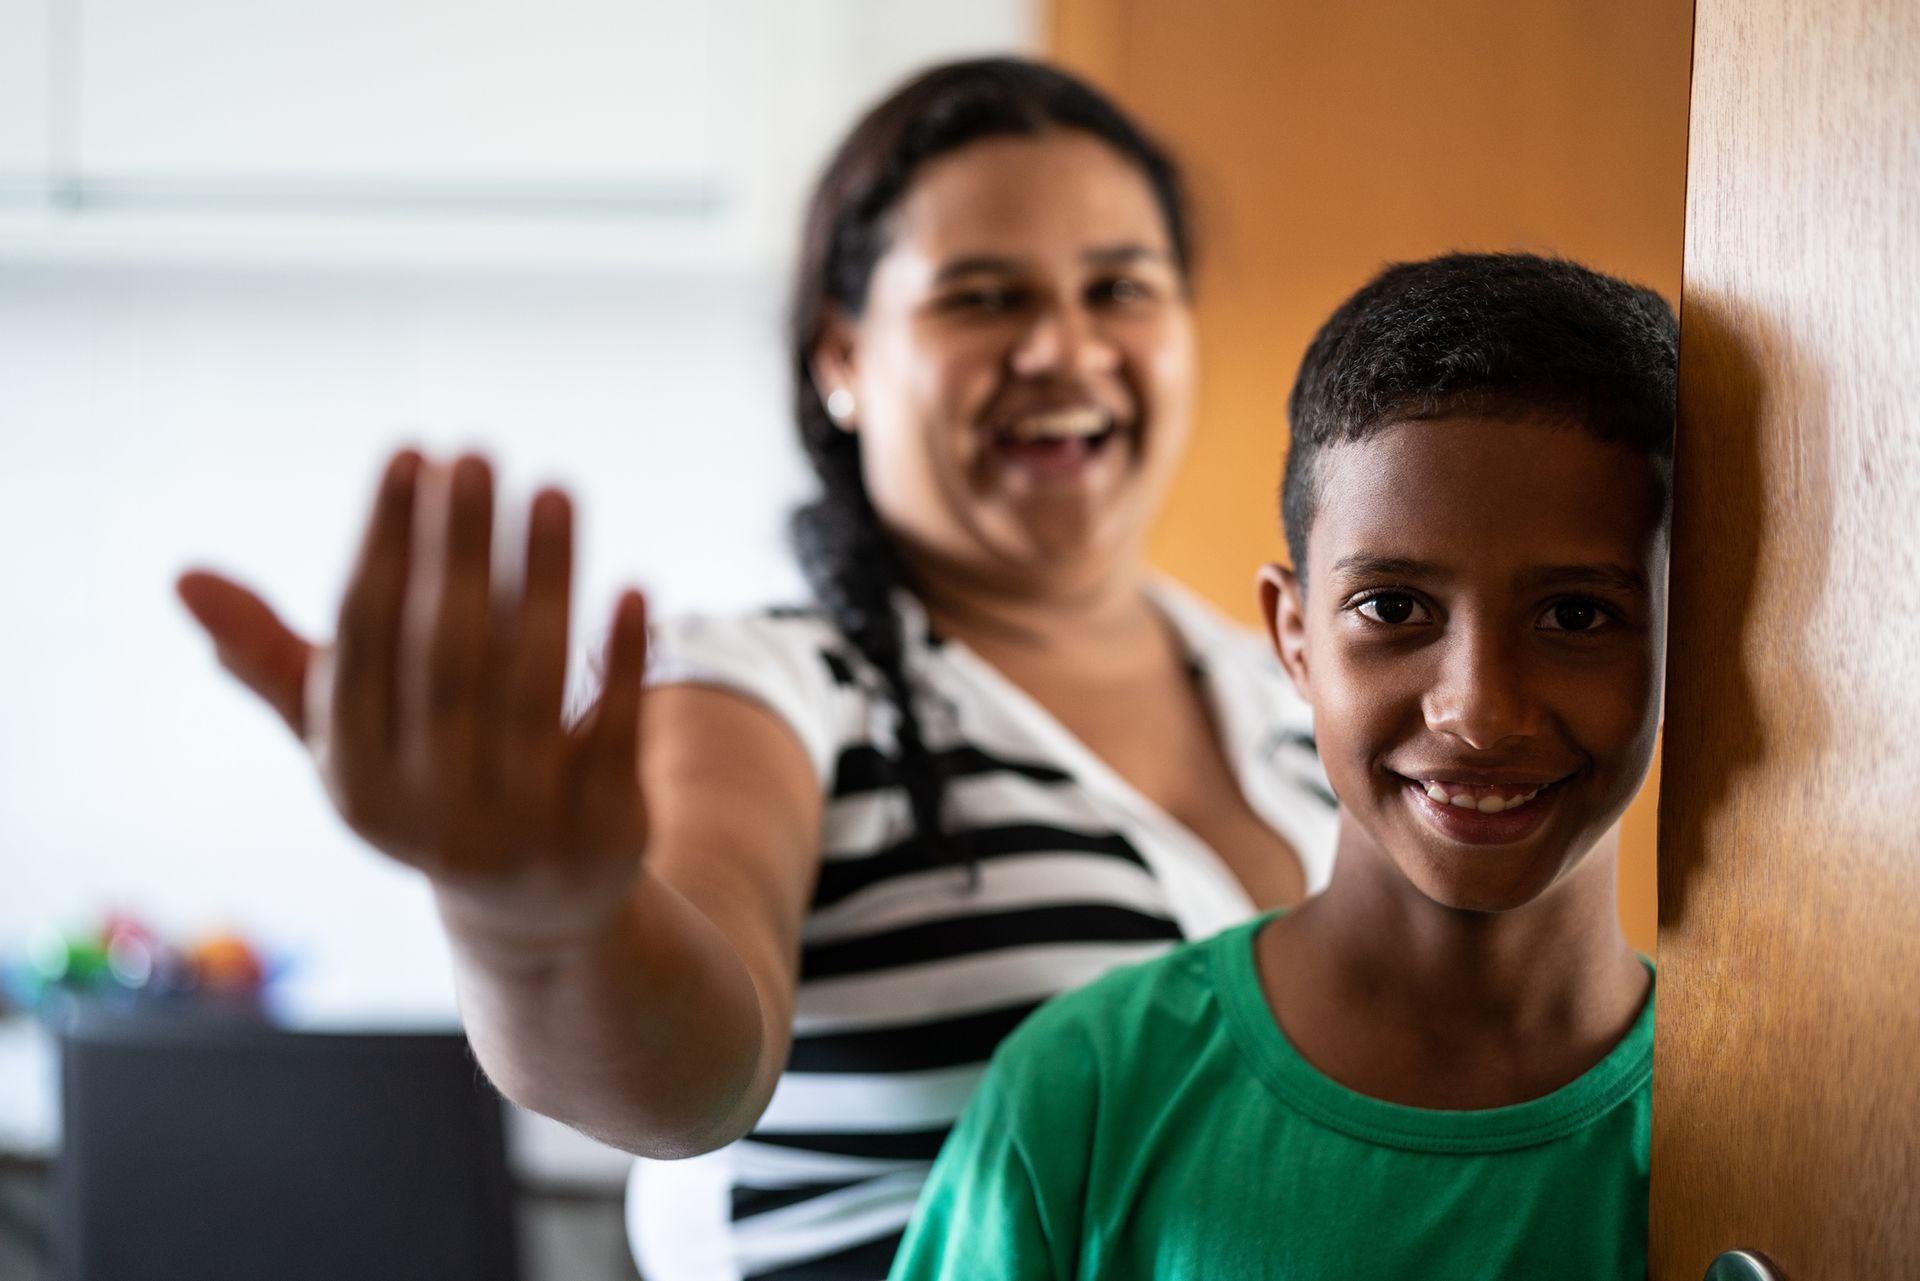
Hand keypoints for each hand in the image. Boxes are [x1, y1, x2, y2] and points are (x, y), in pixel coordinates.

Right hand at [176, 450, 651, 956]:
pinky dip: (623, 662)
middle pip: (447, 657)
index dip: (386, 545)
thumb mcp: (354, 739)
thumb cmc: (430, 788)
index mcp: (356, 776)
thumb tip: (182, 576)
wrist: (536, 917)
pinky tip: (633, 585)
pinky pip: (613, 734)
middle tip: (478, 452)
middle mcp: (431, 808)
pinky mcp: (602, 832)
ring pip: (531, 687)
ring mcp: (520, 826)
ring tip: (555, 489)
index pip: (365, 643)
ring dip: (547, 581)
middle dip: (460, 548)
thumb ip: (276, 660)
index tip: (411, 454)